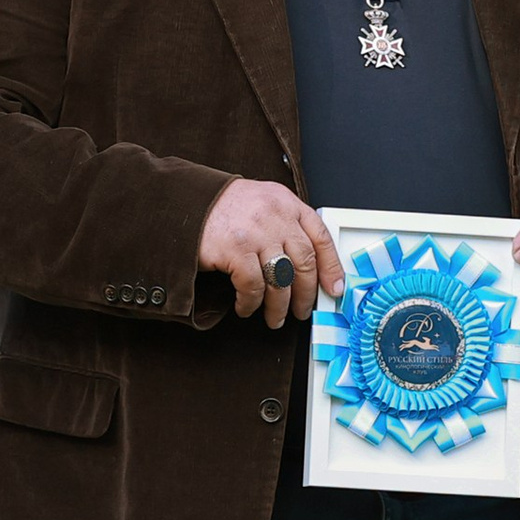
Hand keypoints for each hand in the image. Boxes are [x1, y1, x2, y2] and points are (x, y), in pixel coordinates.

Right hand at [199, 179, 344, 326]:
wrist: (185, 202)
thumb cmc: (225, 207)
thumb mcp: (264, 204)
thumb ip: (287, 226)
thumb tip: (309, 266)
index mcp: (287, 204)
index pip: (321, 238)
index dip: (332, 267)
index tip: (335, 288)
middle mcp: (276, 217)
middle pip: (304, 263)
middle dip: (306, 294)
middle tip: (302, 311)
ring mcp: (256, 233)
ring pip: (281, 280)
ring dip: (279, 306)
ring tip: (275, 317)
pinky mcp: (234, 249)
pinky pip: (252, 286)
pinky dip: (251, 302)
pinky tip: (247, 307)